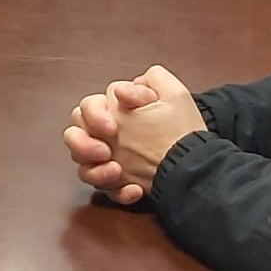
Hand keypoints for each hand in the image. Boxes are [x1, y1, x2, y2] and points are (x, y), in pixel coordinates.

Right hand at [63, 67, 205, 205]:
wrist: (197, 162)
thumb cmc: (184, 128)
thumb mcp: (175, 96)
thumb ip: (154, 79)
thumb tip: (125, 87)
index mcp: (116, 112)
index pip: (87, 107)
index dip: (94, 115)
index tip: (112, 127)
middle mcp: (107, 137)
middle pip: (73, 136)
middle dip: (83, 144)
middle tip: (105, 151)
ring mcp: (110, 162)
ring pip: (83, 168)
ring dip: (96, 171)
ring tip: (117, 172)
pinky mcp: (119, 185)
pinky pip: (107, 191)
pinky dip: (118, 191)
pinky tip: (135, 190)